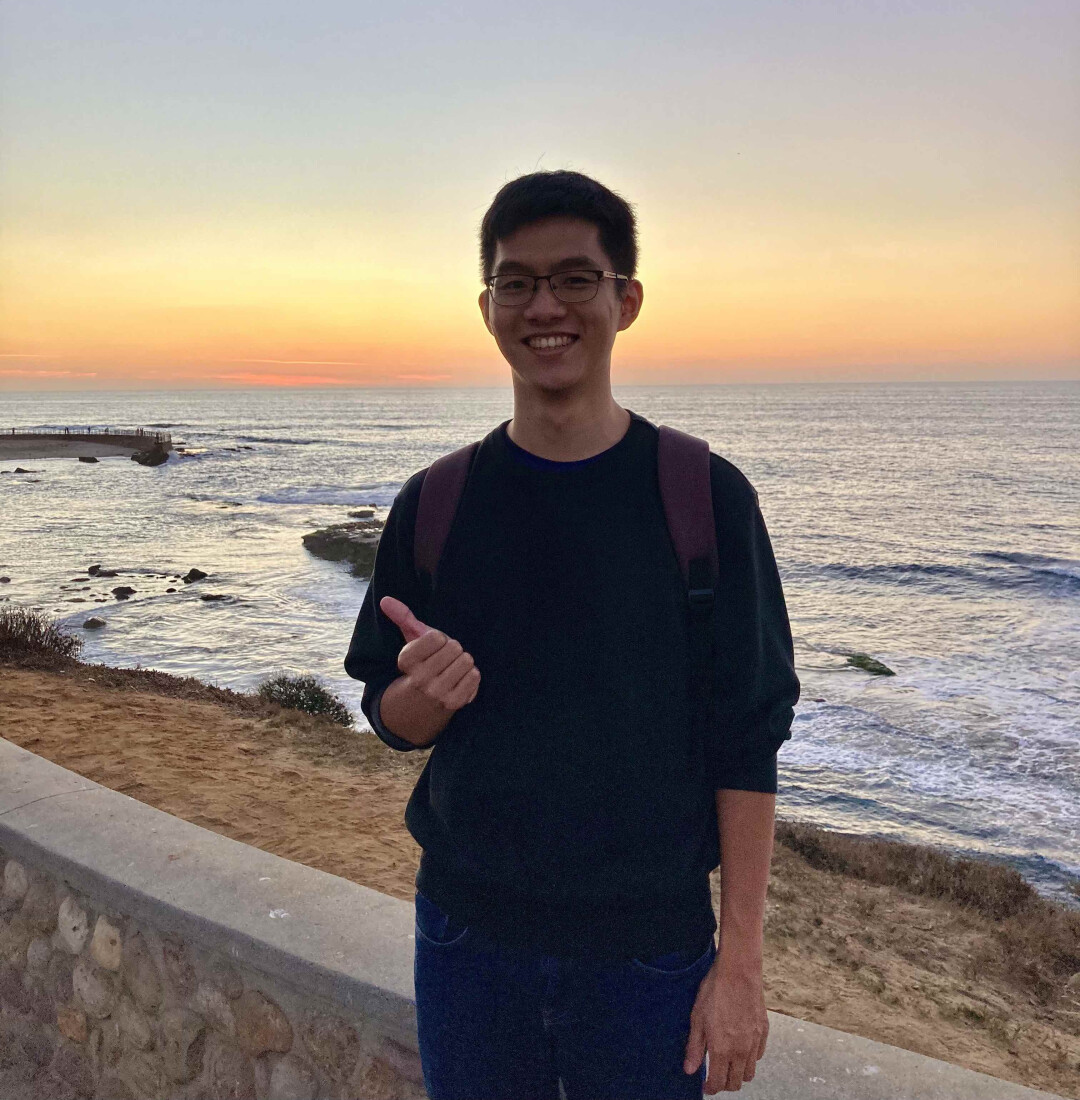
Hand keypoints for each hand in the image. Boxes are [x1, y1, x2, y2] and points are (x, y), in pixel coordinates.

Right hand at [379, 595, 479, 713]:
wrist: (420, 705)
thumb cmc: (420, 665)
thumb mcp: (410, 642)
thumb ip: (402, 618)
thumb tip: (386, 599)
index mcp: (406, 661)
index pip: (436, 637)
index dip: (439, 640)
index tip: (432, 650)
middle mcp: (420, 679)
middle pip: (454, 647)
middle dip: (452, 650)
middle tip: (443, 661)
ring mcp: (437, 693)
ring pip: (467, 660)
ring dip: (463, 662)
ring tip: (451, 670)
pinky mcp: (454, 703)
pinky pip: (475, 676)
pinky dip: (471, 675)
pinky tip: (459, 681)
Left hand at [684, 957, 768, 1091]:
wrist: (738, 972)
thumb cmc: (714, 992)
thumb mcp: (697, 1018)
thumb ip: (694, 1048)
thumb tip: (690, 1070)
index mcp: (722, 1050)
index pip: (718, 1082)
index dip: (711, 1088)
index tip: (705, 1087)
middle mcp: (741, 1051)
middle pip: (736, 1082)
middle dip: (724, 1084)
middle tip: (715, 1076)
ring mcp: (754, 1042)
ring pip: (750, 1072)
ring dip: (738, 1074)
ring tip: (728, 1064)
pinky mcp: (763, 1031)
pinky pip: (759, 1056)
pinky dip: (750, 1059)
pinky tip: (741, 1048)